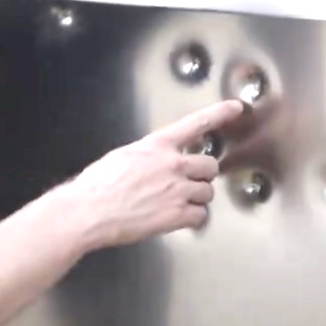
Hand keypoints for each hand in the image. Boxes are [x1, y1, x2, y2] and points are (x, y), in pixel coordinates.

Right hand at [68, 99, 243, 248]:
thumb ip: (149, 155)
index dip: (219, 113)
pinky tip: (175, 218)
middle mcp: (172, 164)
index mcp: (157, 145)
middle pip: (210, 166)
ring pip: (207, 192)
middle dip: (202, 176)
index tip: (236, 107)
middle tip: (187, 183)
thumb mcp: (124, 156)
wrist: (89, 211)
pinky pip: (201, 215)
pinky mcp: (177, 214)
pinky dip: (192, 219)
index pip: (195, 123)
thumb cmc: (98, 185)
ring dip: (196, 199)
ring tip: (175, 204)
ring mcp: (177, 189)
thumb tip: (156, 161)